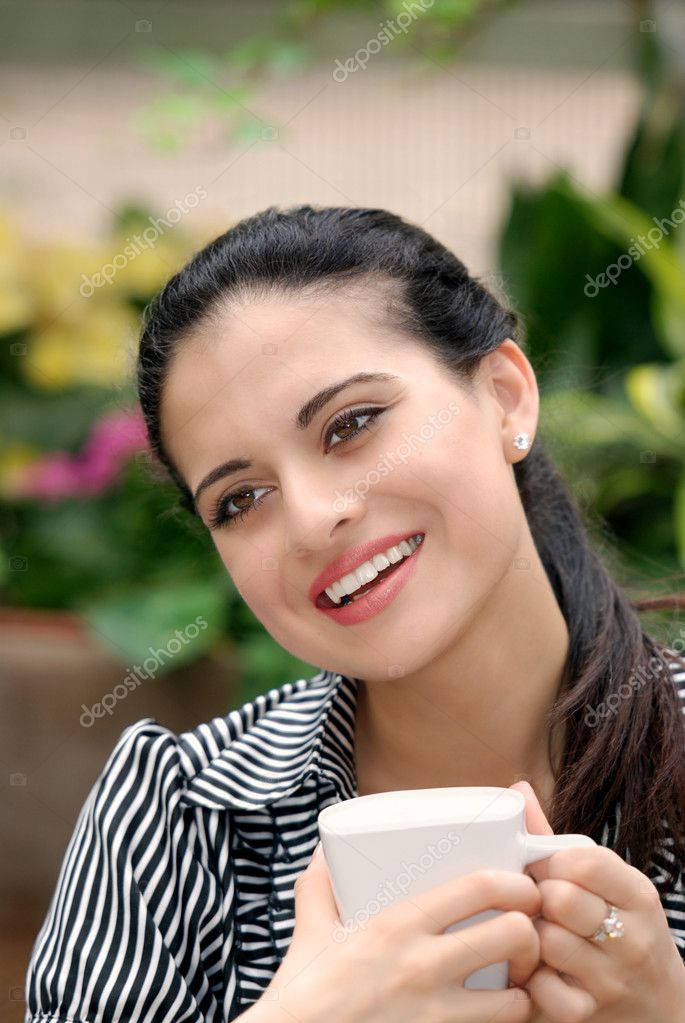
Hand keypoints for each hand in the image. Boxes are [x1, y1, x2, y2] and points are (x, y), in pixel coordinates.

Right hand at [259, 842, 541, 1022]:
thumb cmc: (302, 992)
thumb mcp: (310, 930)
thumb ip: (318, 887)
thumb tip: (321, 853)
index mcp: (398, 925)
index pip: (479, 888)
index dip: (516, 883)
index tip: (522, 886)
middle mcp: (423, 967)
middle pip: (513, 935)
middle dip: (531, 933)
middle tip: (526, 933)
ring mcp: (434, 1015)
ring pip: (515, 997)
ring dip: (523, 988)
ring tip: (517, 981)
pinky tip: (498, 1015)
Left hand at [508, 780, 684, 1021]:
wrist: (657, 1007)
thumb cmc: (619, 931)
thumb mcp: (606, 885)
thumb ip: (557, 841)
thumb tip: (518, 788)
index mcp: (637, 894)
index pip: (586, 860)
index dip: (555, 862)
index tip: (551, 872)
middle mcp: (633, 937)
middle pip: (562, 898)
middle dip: (540, 897)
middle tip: (538, 904)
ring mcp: (614, 979)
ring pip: (548, 940)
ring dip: (530, 935)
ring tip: (534, 933)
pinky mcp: (591, 1013)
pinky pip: (546, 990)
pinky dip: (532, 981)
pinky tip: (536, 972)